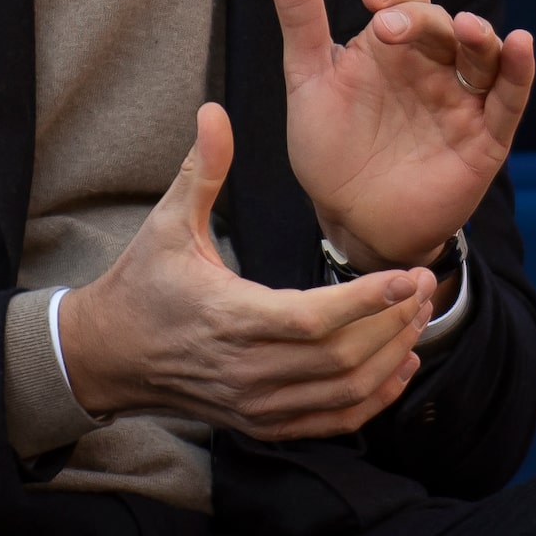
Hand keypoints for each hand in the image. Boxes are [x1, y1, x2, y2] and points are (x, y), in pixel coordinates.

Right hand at [58, 103, 435, 436]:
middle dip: (394, 323)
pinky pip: (333, 421)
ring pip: (345, 392)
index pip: (315, 321)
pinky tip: (401, 365)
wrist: (109, 356)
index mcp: (230, 318)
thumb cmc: (142, 283)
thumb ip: (201, 170)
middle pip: (342, 360)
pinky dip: (374, 399)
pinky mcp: (263, 424)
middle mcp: (247, 370)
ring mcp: (257, 405)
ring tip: (420, 315)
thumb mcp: (166, 223)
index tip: (409, 274)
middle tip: (426, 283)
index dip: (368, 301)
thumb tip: (213, 111)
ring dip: (392, 357)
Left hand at [265, 0, 535, 269]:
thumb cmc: (331, 149)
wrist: (352, 222)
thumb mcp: (308, 77)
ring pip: (483, 54)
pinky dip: (519, 70)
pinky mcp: (485, 138)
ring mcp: (462, 100)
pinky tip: (521, 44)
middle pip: (442, 24)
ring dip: (479, 35)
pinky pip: (510, 97)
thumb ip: (299, 12)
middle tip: (385, 28)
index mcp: (394, 46)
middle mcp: (433, 65)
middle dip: (419, 20)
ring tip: (466, 26)